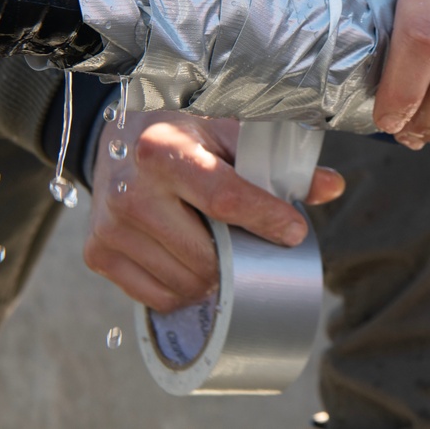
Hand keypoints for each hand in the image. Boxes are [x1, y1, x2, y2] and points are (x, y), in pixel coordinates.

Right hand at [83, 111, 344, 311]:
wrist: (120, 136)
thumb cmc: (184, 133)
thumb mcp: (228, 132)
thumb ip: (278, 162)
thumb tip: (332, 187)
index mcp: (163, 149)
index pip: (225, 199)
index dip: (265, 220)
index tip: (293, 233)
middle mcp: (131, 189)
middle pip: (206, 254)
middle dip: (239, 258)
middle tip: (250, 245)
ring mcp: (110, 225)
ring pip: (184, 282)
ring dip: (212, 278)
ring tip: (218, 251)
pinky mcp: (97, 252)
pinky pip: (155, 296)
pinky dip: (182, 289)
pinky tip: (188, 263)